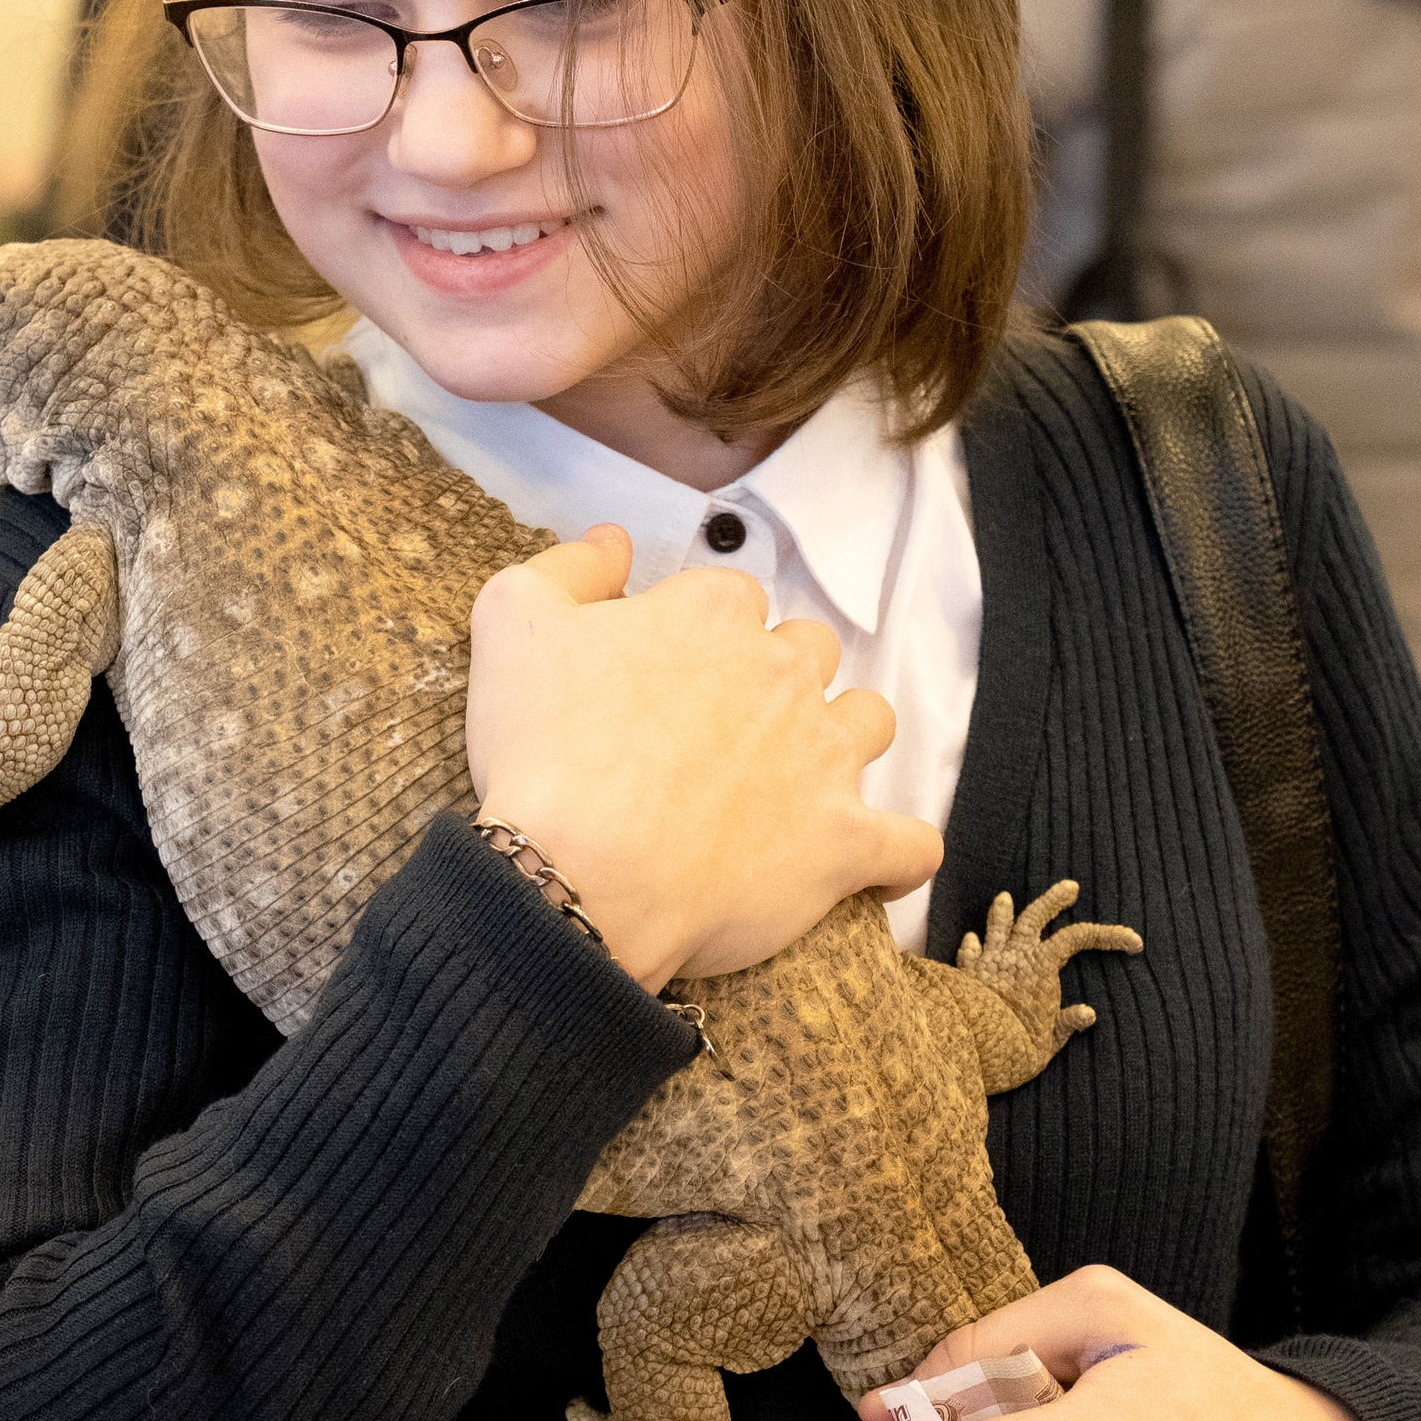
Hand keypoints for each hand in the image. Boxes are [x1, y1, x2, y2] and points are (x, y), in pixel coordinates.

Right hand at [466, 524, 941, 989]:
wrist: (574, 881)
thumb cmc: (540, 757)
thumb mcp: (513, 626)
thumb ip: (567, 567)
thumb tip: (614, 539)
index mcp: (712, 617)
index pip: (733, 597)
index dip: (700, 634)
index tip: (668, 676)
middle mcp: (783, 673)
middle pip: (808, 650)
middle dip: (776, 679)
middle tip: (720, 730)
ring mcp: (823, 758)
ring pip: (870, 721)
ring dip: (844, 739)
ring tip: (802, 776)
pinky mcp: (843, 843)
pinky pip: (908, 844)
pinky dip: (898, 853)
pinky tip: (876, 862)